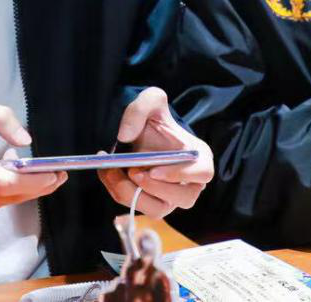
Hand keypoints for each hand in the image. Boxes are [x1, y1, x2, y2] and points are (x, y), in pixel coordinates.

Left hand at [98, 87, 213, 218]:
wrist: (139, 133)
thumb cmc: (153, 120)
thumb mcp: (150, 100)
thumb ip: (140, 108)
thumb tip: (125, 135)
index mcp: (199, 158)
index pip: (202, 173)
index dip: (181, 175)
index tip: (154, 170)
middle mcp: (190, 182)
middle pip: (183, 198)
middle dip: (154, 188)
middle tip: (132, 171)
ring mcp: (172, 197)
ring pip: (157, 209)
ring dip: (132, 193)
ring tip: (112, 170)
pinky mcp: (152, 204)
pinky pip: (137, 207)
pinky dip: (118, 192)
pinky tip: (108, 172)